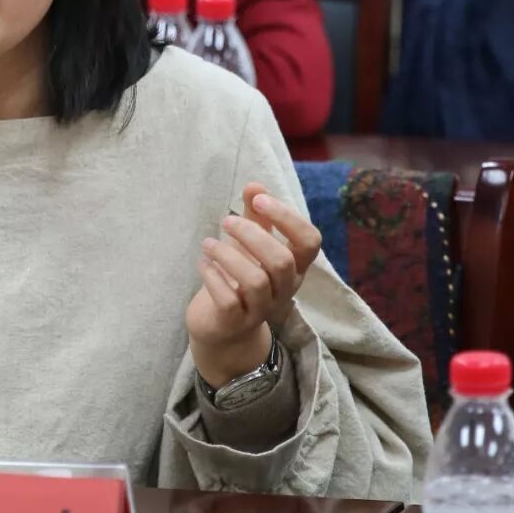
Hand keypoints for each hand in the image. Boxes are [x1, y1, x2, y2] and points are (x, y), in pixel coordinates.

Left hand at [186, 181, 322, 387]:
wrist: (223, 328)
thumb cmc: (240, 277)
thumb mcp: (251, 245)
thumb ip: (256, 216)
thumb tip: (255, 185)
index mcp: (295, 266)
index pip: (309, 241)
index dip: (287, 218)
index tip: (259, 200)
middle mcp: (284, 289)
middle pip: (282, 261)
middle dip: (252, 235)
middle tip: (226, 221)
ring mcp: (261, 309)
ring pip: (256, 281)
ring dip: (228, 255)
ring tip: (208, 243)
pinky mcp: (235, 323)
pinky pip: (229, 301)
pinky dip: (213, 277)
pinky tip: (204, 264)